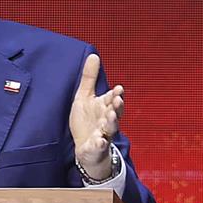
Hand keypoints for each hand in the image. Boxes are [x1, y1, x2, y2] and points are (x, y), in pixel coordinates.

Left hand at [69, 54, 124, 179]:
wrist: (85, 148)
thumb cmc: (87, 121)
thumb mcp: (84, 97)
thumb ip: (89, 78)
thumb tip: (94, 55)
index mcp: (104, 107)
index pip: (112, 99)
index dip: (116, 95)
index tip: (118, 88)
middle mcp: (107, 120)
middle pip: (116, 112)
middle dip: (117, 107)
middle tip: (117, 100)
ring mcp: (103, 134)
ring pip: (111, 128)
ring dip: (112, 122)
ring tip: (111, 116)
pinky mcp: (97, 147)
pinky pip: (100, 146)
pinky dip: (100, 143)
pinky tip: (99, 140)